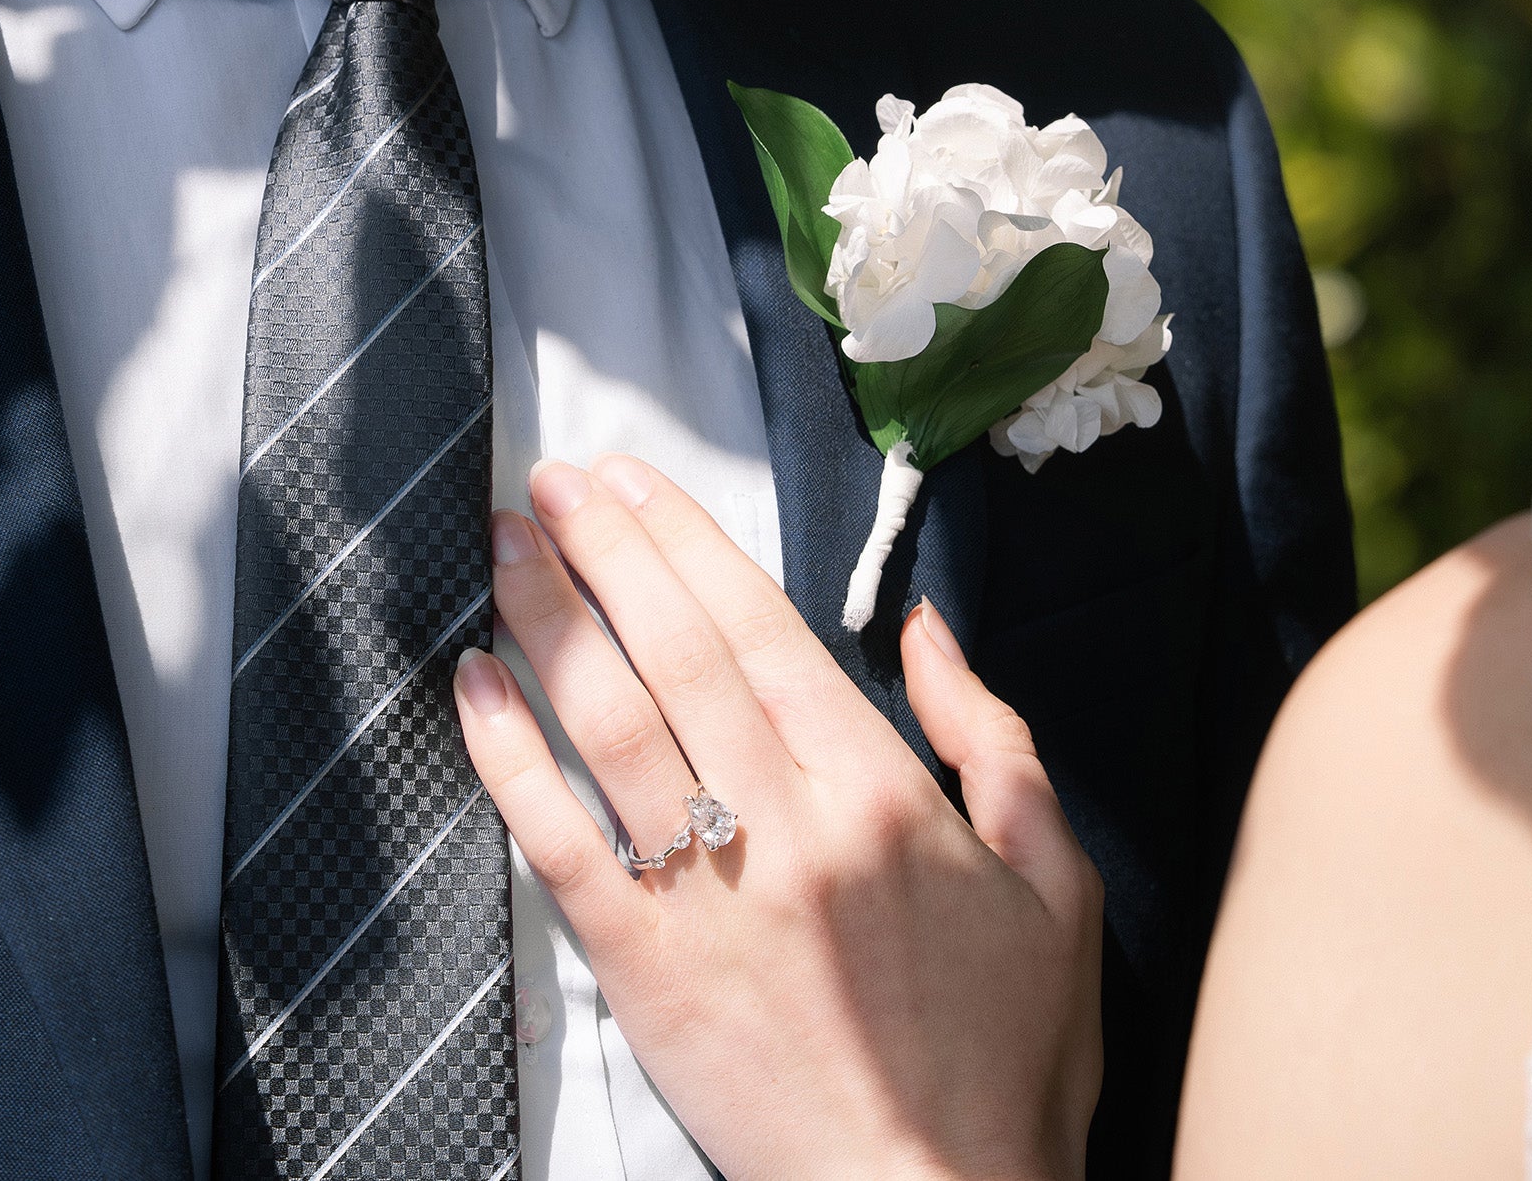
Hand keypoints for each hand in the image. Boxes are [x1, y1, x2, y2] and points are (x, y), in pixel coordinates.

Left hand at [452, 455, 1103, 1180]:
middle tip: (553, 478)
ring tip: (506, 541)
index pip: (761, 626)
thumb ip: (992, 736)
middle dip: (607, 548)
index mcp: (878, 788)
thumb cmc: (1004, 1053)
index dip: (688, 542)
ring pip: (611, 720)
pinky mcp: (642, 966)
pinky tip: (475, 683)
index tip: (636, 482)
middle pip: (676, 650)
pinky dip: (510, 755)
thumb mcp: (1056, 879)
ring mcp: (704, 892)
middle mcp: (783, 820)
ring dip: (551, 618)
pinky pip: (561, 839)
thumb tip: (927, 629)